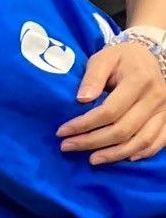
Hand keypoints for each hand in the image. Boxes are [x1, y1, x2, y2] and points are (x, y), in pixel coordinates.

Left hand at [58, 42, 165, 162]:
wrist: (146, 58)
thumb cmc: (120, 59)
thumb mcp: (103, 59)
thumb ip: (92, 77)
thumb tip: (82, 100)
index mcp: (139, 80)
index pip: (109, 111)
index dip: (84, 125)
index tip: (62, 132)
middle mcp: (156, 96)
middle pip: (122, 129)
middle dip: (92, 142)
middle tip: (67, 147)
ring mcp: (164, 109)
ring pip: (141, 141)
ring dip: (114, 154)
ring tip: (92, 160)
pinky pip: (158, 142)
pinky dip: (143, 153)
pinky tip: (125, 159)